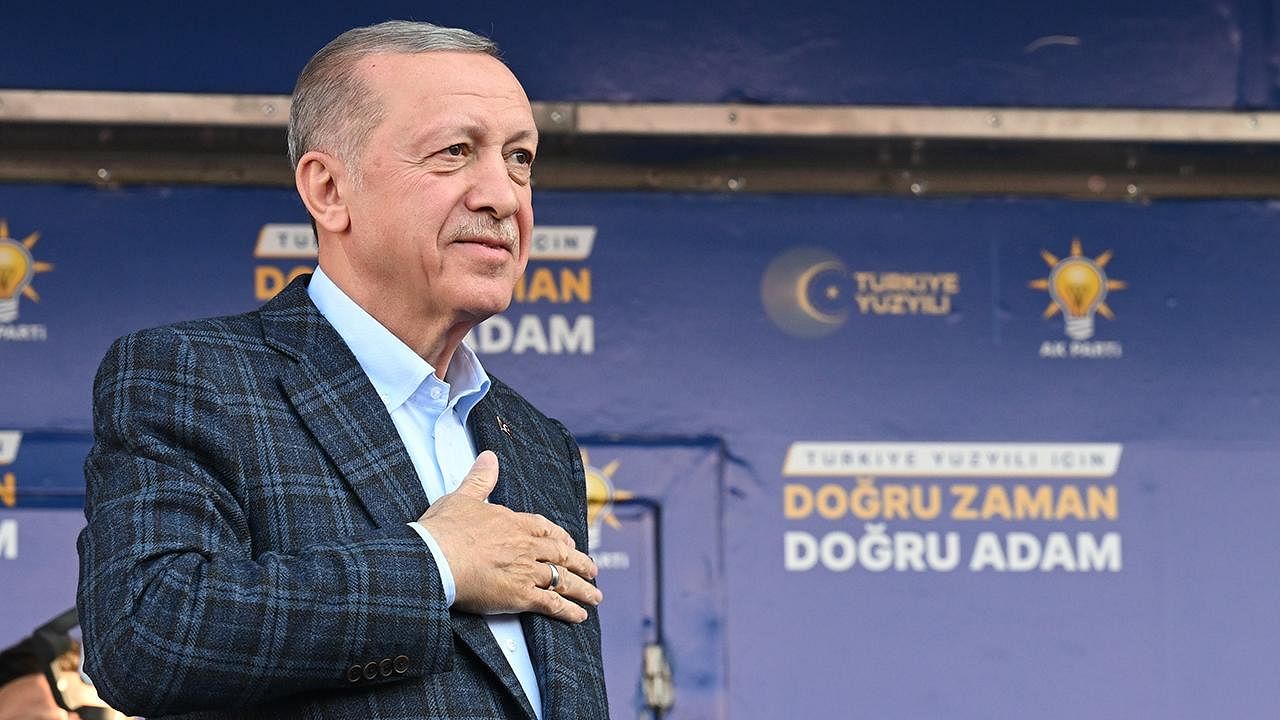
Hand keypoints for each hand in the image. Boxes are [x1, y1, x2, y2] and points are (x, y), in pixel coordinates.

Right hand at [417, 451, 602, 622]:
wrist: (436, 557)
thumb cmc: (444, 529)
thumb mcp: (462, 497)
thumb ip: (480, 479)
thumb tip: (489, 457)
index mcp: (514, 523)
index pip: (545, 529)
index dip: (561, 537)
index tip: (571, 543)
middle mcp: (526, 546)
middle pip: (561, 555)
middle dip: (580, 563)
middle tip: (593, 570)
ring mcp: (527, 571)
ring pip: (563, 579)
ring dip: (582, 588)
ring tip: (595, 596)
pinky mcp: (521, 596)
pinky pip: (552, 604)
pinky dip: (568, 610)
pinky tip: (579, 616)